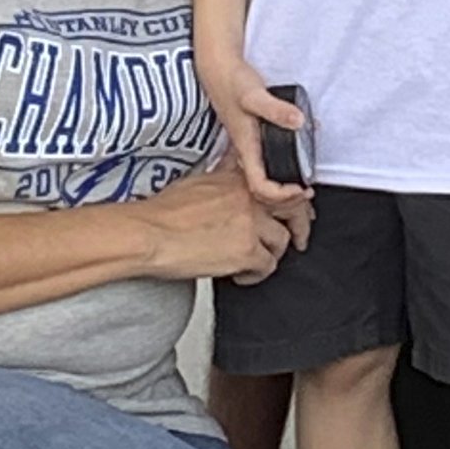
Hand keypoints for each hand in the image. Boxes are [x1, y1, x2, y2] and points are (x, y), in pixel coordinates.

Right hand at [137, 166, 293, 287]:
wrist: (148, 234)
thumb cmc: (161, 213)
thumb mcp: (196, 182)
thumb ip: (222, 178)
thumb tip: (229, 173)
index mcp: (237, 179)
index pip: (278, 184)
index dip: (292, 198)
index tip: (297, 205)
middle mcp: (249, 198)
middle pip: (294, 208)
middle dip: (301, 225)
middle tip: (300, 237)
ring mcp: (250, 223)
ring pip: (282, 240)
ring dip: (272, 253)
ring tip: (258, 261)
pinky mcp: (246, 250)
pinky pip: (268, 265)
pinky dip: (257, 274)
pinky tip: (241, 275)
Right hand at [200, 56, 315, 237]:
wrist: (217, 70)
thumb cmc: (233, 83)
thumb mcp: (254, 95)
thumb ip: (276, 109)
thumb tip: (299, 123)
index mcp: (247, 148)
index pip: (260, 186)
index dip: (280, 195)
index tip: (301, 189)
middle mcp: (248, 152)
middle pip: (264, 190)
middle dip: (287, 199)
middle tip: (309, 193)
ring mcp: (250, 147)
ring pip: (266, 177)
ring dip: (285, 186)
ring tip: (305, 185)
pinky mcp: (254, 138)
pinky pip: (269, 162)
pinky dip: (284, 166)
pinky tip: (299, 158)